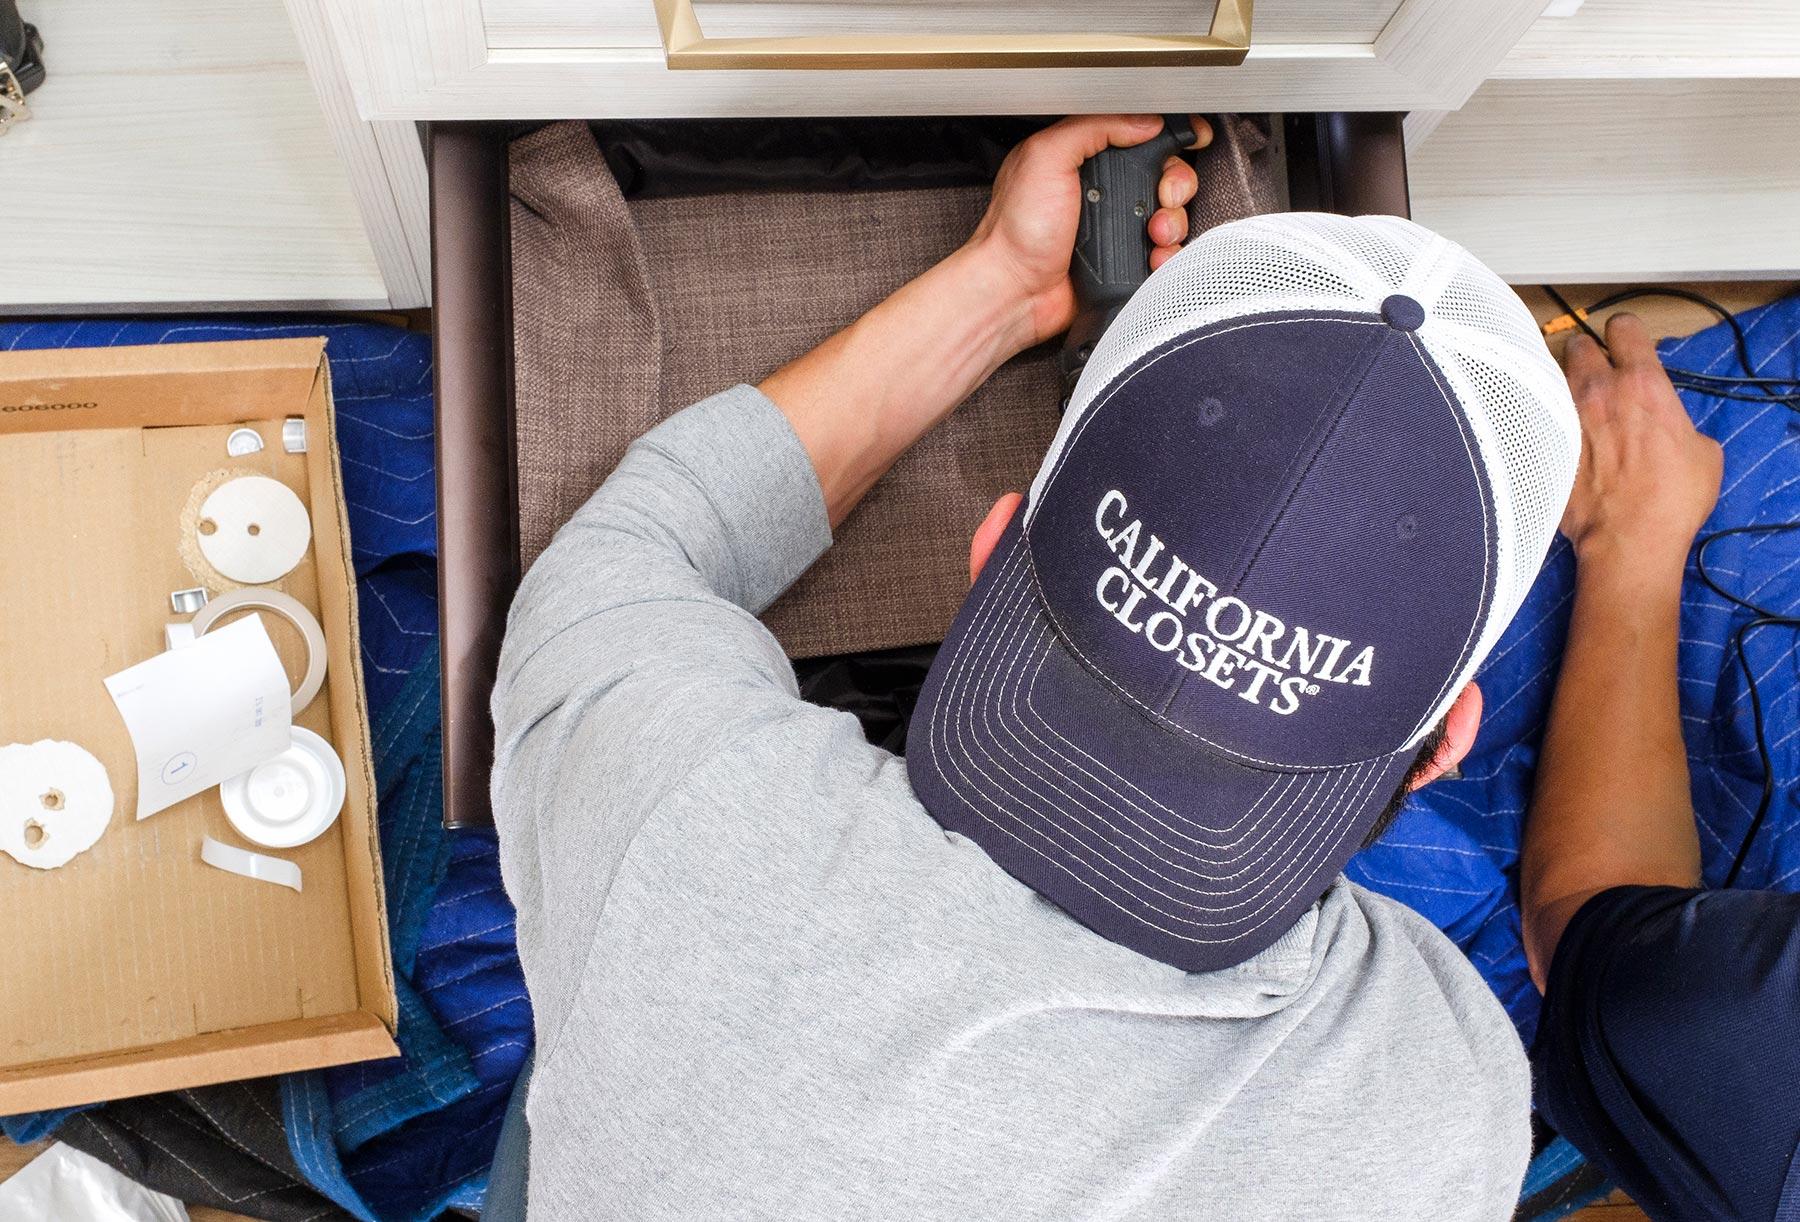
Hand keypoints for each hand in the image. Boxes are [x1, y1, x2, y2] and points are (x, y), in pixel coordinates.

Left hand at [964, 114, 1211, 347]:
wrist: (1013, 291)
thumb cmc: (1017, 228)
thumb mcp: (1047, 156)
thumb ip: (1094, 127)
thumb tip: (1144, 120)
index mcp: (1085, 160)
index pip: (1138, 136)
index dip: (1168, 137)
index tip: (1191, 138)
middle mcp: (1103, 192)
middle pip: (1166, 175)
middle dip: (1177, 183)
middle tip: (1163, 196)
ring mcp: (1116, 229)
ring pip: (1171, 216)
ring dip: (1174, 222)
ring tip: (1154, 232)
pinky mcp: (1124, 262)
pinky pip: (1163, 254)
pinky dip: (1168, 255)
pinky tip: (1154, 258)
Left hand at [1558, 313, 1722, 570]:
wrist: (1627, 539)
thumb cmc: (1671, 500)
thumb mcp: (1703, 452)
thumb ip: (1681, 423)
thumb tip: (1671, 427)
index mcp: (1642, 384)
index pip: (1623, 328)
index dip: (1624, 333)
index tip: (1623, 343)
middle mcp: (1597, 391)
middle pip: (1577, 344)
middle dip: (1585, 355)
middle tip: (1593, 374)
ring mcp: (1564, 416)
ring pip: (1550, 377)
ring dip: (1561, 385)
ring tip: (1572, 406)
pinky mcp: (1542, 444)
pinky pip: (1537, 416)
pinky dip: (1544, 420)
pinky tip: (1553, 436)